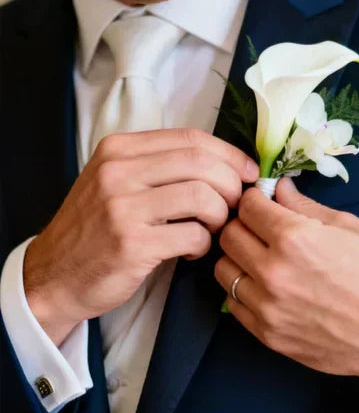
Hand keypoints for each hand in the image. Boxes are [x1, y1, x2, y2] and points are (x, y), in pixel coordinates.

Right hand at [24, 129, 258, 344]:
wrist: (54, 274)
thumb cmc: (98, 228)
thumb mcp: (117, 182)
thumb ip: (161, 166)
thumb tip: (228, 164)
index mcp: (119, 149)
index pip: (192, 138)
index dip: (230, 155)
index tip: (248, 173)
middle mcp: (118, 172)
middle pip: (202, 163)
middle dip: (232, 185)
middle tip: (235, 207)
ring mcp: (122, 207)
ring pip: (203, 197)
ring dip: (220, 216)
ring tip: (210, 230)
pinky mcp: (132, 243)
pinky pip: (193, 234)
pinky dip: (203, 244)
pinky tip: (192, 250)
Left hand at [214, 178, 358, 389]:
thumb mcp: (351, 228)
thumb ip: (306, 208)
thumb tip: (278, 190)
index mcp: (296, 238)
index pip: (248, 206)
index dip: (256, 199)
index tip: (264, 203)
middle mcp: (274, 272)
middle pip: (229, 235)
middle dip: (244, 225)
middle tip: (263, 228)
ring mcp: (268, 307)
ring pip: (224, 271)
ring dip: (239, 259)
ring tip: (263, 259)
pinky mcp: (269, 335)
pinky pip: (235, 304)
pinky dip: (245, 290)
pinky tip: (268, 287)